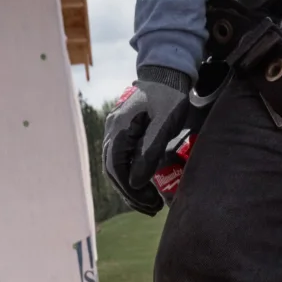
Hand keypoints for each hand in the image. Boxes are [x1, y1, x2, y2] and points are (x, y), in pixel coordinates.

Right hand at [103, 66, 194, 215]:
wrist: (167, 73)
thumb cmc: (170, 96)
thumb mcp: (165, 122)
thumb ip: (150, 150)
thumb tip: (135, 182)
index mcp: (119, 128)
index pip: (116, 167)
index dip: (130, 190)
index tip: (149, 203)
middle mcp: (112, 130)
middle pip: (113, 170)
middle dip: (131, 193)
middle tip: (151, 208)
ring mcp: (116, 131)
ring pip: (116, 167)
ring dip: (131, 188)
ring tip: (150, 203)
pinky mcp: (124, 133)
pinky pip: (122, 159)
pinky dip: (132, 176)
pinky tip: (145, 186)